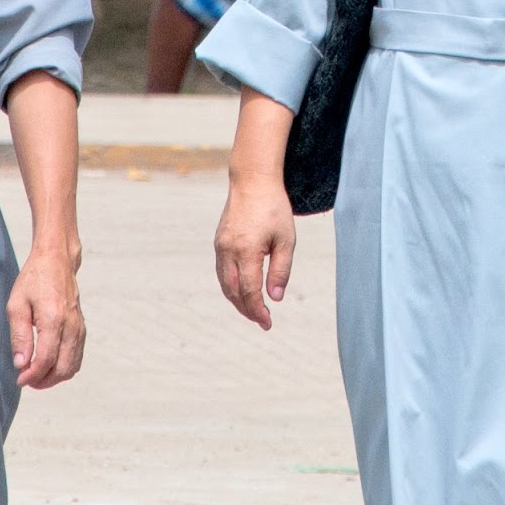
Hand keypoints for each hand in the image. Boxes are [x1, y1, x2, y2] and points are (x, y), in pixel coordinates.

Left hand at [7, 241, 85, 389]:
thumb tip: (21, 364)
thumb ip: (19, 336)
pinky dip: (64, 367)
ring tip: (36, 375)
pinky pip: (77, 357)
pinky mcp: (82, 328)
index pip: (45, 360)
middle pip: (63, 369)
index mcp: (53, 320)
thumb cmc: (34, 280)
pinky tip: (49, 365)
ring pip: (72, 366)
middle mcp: (71, 326)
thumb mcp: (17, 304)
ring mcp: (79, 327)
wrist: (56, 261)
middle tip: (27, 380)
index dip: (32, 376)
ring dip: (55, 377)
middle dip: (44, 381)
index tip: (19, 379)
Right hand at [215, 174, 295, 329]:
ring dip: (237, 300)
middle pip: (233, 292)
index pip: (249, 290)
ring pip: (225, 284)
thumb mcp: (286, 240)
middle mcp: (228, 250)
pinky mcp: (218, 242)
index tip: (268, 323)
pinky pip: (222, 271)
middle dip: (247, 310)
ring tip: (253, 310)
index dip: (258, 310)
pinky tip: (243, 290)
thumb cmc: (274, 209)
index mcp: (247, 250)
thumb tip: (275, 297)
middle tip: (263, 321)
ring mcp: (220, 246)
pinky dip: (231, 286)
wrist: (252, 182)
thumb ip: (280, 270)